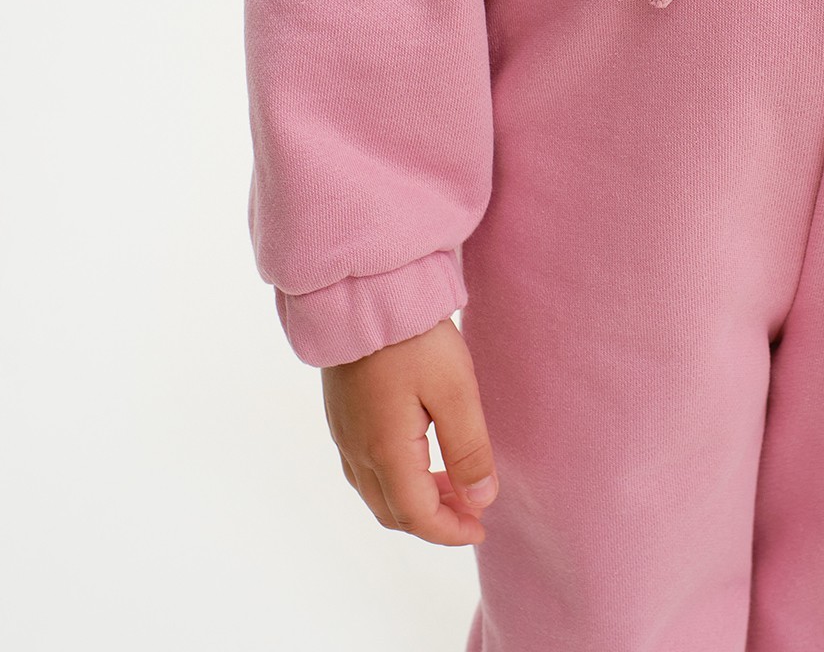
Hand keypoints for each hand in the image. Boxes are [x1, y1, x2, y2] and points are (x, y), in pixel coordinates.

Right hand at [322, 319, 497, 545]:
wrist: (363, 292)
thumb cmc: (413, 338)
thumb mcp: (454, 390)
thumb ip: (468, 449)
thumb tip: (482, 499)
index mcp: (384, 452)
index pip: (416, 516)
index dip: (450, 531)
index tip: (481, 527)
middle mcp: (356, 450)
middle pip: (391, 511)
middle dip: (434, 520)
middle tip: (472, 508)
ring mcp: (344, 432)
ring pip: (376, 492)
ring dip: (415, 500)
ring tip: (455, 482)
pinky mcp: (342, 413)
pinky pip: (365, 468)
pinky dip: (397, 478)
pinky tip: (423, 455)